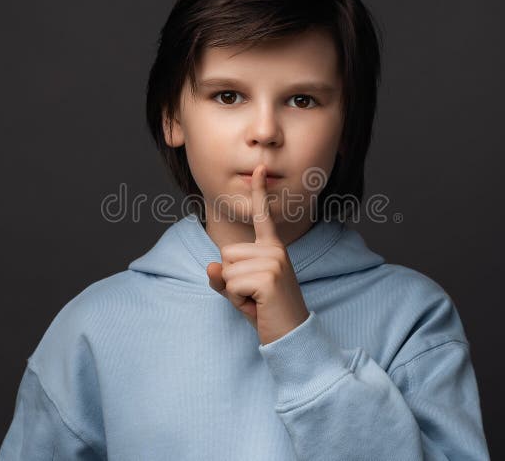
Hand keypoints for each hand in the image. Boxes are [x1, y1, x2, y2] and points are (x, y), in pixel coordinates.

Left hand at [207, 164, 310, 345]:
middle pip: (227, 252)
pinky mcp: (268, 278)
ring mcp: (274, 262)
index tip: (259, 167)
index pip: (263, 216)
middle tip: (255, 295)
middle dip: (232, 279)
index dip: (259, 192)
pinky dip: (237, 300)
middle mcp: (276, 250)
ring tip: (257, 300)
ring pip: (227, 270)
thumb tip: (211, 265)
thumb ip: (224, 278)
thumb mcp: (241, 292)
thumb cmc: (267, 312)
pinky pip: (230, 284)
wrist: (292, 336)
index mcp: (274, 248)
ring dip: (234, 291)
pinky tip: (258, 306)